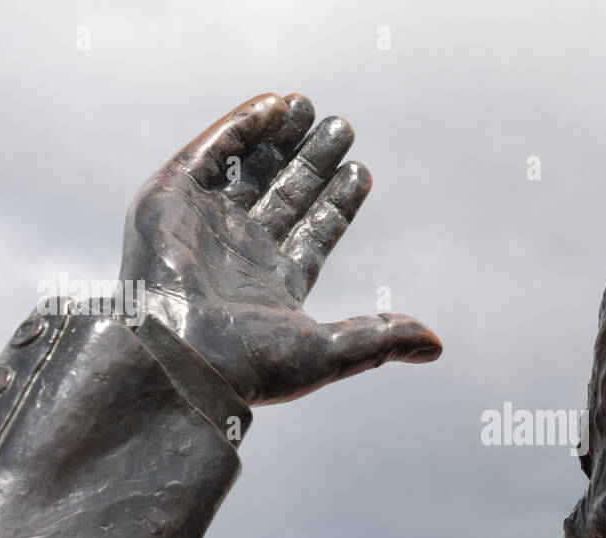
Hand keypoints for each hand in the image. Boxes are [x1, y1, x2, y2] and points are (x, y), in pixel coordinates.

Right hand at [119, 92, 440, 404]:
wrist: (179, 357)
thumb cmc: (252, 364)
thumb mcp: (331, 351)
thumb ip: (381, 338)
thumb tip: (436, 347)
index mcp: (274, 286)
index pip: (314, 231)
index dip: (338, 201)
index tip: (361, 170)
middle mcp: (239, 252)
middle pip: (284, 194)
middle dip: (313, 161)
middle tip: (343, 126)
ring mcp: (204, 224)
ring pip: (248, 168)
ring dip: (279, 137)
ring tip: (309, 106)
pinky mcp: (169, 199)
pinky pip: (209, 152)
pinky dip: (240, 126)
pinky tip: (275, 106)